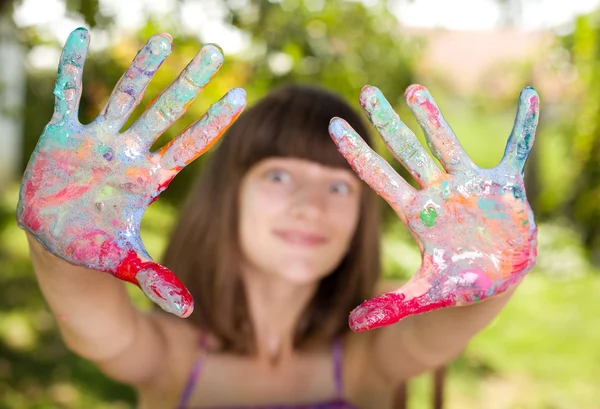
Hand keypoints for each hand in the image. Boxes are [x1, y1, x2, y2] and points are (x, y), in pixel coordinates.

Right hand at [17, 28, 245, 316]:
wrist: (57, 249)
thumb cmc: (96, 254)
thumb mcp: (126, 264)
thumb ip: (157, 280)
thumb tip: (189, 308)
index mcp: (146, 178)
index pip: (189, 144)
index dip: (214, 122)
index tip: (241, 97)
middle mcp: (126, 154)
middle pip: (164, 112)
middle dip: (188, 83)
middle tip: (215, 53)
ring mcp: (95, 142)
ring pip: (123, 97)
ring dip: (140, 69)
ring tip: (163, 38)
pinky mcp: (61, 137)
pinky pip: (65, 95)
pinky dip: (69, 67)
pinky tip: (79, 37)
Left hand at [329, 84, 537, 330]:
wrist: (491, 284)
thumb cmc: (454, 286)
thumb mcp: (423, 296)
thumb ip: (389, 307)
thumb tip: (351, 326)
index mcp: (416, 214)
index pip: (378, 177)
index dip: (356, 153)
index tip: (332, 126)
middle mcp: (438, 192)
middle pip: (407, 152)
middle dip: (387, 122)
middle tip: (366, 92)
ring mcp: (469, 186)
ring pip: (448, 144)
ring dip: (433, 118)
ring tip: (412, 88)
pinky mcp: (503, 186)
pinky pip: (516, 149)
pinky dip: (524, 126)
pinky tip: (529, 97)